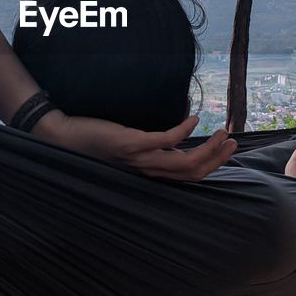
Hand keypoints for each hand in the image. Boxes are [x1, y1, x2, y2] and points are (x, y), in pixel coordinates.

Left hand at [35, 112, 236, 180]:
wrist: (62, 138)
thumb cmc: (93, 143)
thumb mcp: (128, 149)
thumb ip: (152, 148)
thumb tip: (176, 139)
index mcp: (148, 173)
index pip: (187, 177)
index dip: (211, 165)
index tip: (226, 150)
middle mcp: (147, 170)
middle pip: (192, 173)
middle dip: (217, 159)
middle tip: (233, 142)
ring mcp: (140, 158)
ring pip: (184, 162)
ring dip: (208, 148)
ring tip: (223, 132)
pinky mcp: (132, 144)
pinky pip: (165, 140)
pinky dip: (184, 130)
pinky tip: (194, 118)